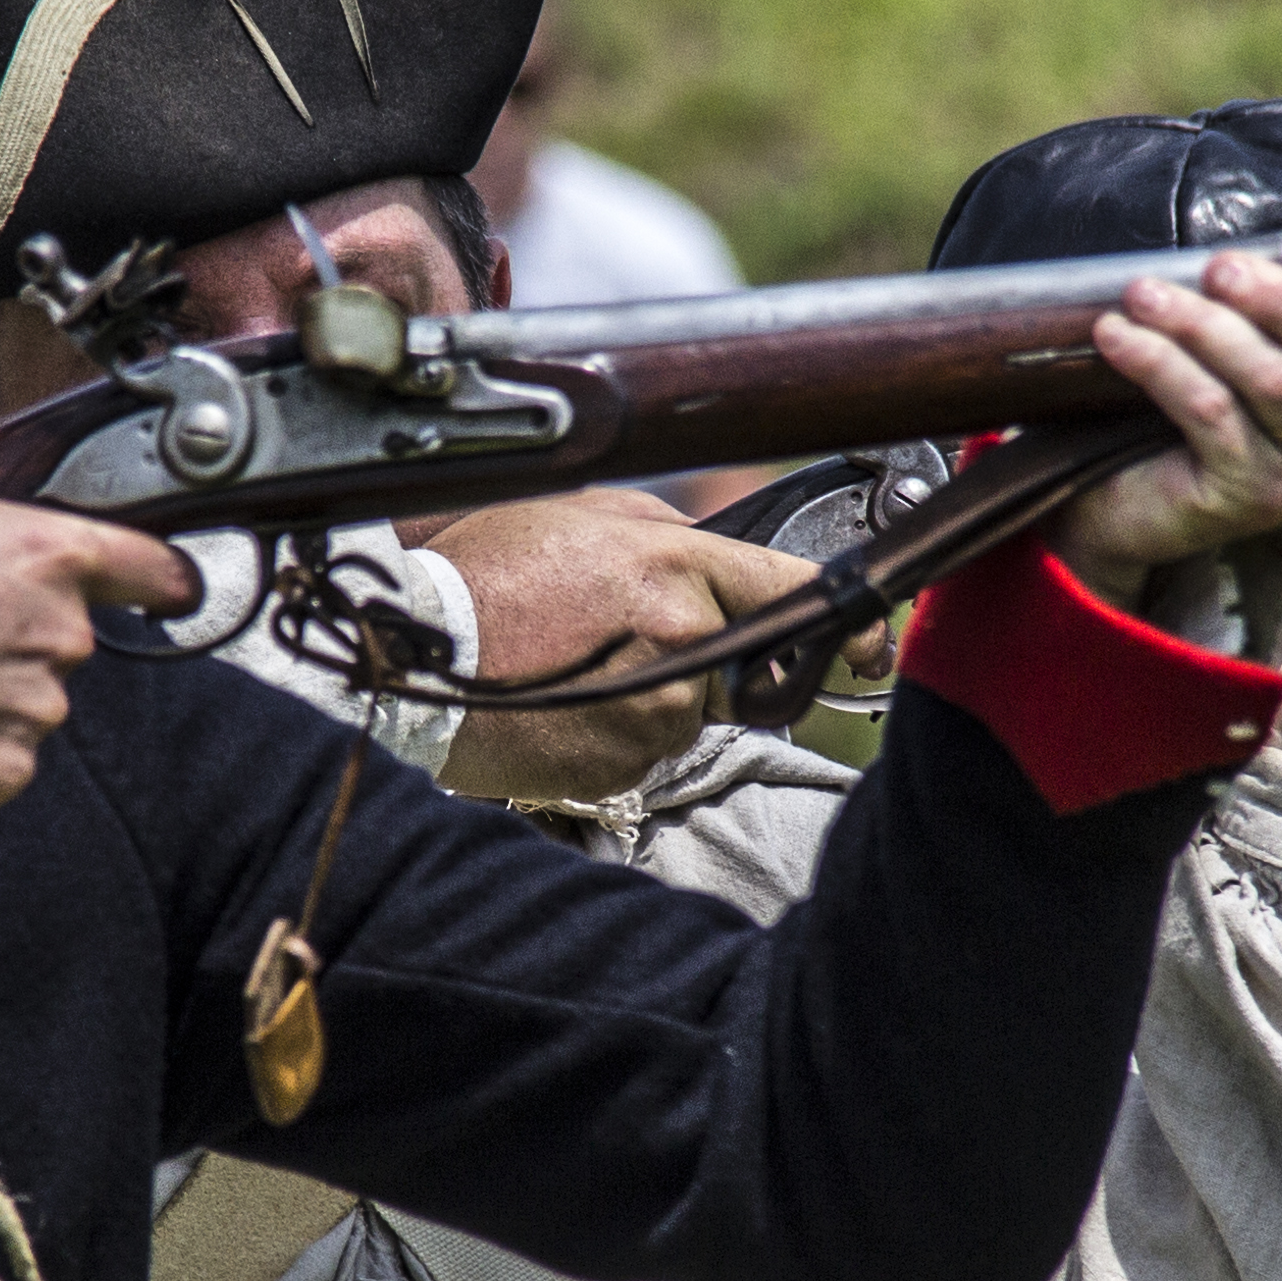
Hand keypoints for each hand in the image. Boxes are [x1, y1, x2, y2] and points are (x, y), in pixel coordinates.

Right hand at [0, 365, 200, 807]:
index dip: (155, 578)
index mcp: (53, 553)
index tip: (152, 586)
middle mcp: (61, 633)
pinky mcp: (1, 768)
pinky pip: (4, 757)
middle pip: (70, 634)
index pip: (158, 571)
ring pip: (34, 696)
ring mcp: (34, 707)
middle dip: (22, 629)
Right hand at [419, 495, 879, 803]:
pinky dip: (618, 731)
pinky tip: (565, 701)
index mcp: (677, 566)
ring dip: (652, 693)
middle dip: (706, 655)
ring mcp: (657, 712)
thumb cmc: (482, 573)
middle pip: (743, 661)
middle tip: (628, 640)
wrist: (413, 655)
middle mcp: (683, 640)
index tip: (868, 644)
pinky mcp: (626, 763)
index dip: (844, 622)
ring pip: (692, 711)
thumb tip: (712, 556)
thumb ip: (663, 536)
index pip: (794, 592)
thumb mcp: (579, 517)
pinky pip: (648, 748)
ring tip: (574, 664)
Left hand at [1051, 259, 1281, 603]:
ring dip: (1203, 324)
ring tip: (1144, 291)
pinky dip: (1158, 361)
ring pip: (1276, 384)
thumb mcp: (1271, 344)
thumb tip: (1276, 243)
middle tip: (1222, 268)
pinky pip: (1209, 411)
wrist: (1130, 497)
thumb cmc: (1211, 397)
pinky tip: (1117, 333)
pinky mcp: (1247, 499)